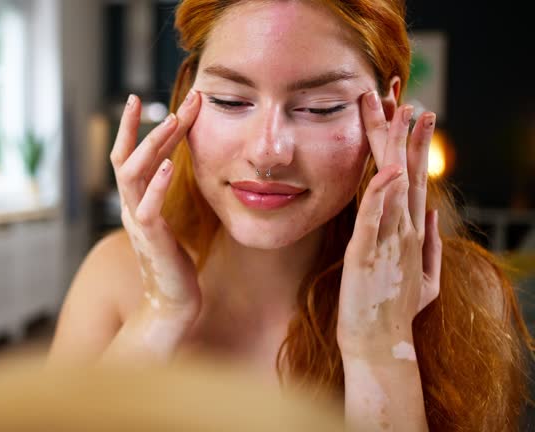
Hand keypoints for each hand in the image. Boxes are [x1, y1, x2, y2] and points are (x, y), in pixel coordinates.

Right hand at [110, 91, 202, 317]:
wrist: (172, 304)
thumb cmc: (174, 263)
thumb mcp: (168, 221)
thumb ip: (164, 196)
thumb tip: (172, 169)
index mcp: (136, 202)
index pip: (132, 157)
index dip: (140, 128)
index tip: (149, 100)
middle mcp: (131, 207)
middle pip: (124, 158)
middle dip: (136, 127)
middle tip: (147, 98)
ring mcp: (138, 223)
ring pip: (132, 176)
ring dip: (151, 146)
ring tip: (171, 121)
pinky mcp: (152, 240)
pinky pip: (148, 208)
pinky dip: (158, 184)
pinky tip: (170, 165)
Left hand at [337, 91, 442, 360]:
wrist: (381, 344)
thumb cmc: (394, 310)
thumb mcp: (421, 276)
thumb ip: (429, 243)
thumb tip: (433, 214)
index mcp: (409, 231)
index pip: (409, 176)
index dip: (409, 143)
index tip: (410, 111)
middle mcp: (404, 230)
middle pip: (404, 170)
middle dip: (401, 131)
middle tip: (398, 94)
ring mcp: (389, 240)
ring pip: (393, 185)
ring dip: (393, 148)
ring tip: (397, 113)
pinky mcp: (368, 255)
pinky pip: (374, 219)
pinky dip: (379, 193)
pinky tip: (384, 169)